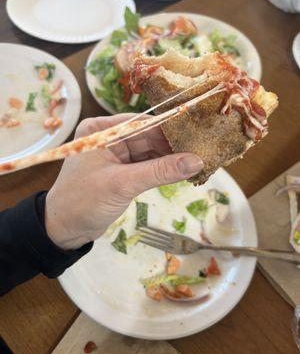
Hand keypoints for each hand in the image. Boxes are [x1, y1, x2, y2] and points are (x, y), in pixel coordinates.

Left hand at [45, 114, 202, 249]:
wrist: (63, 229)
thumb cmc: (83, 202)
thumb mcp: (122, 184)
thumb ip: (159, 172)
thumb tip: (195, 161)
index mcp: (101, 130)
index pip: (142, 123)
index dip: (170, 128)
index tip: (197, 132)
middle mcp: (108, 137)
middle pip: (149, 137)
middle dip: (174, 146)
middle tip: (203, 150)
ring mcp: (116, 155)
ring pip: (151, 152)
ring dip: (171, 159)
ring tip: (198, 162)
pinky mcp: (122, 171)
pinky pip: (147, 166)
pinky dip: (163, 170)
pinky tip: (182, 172)